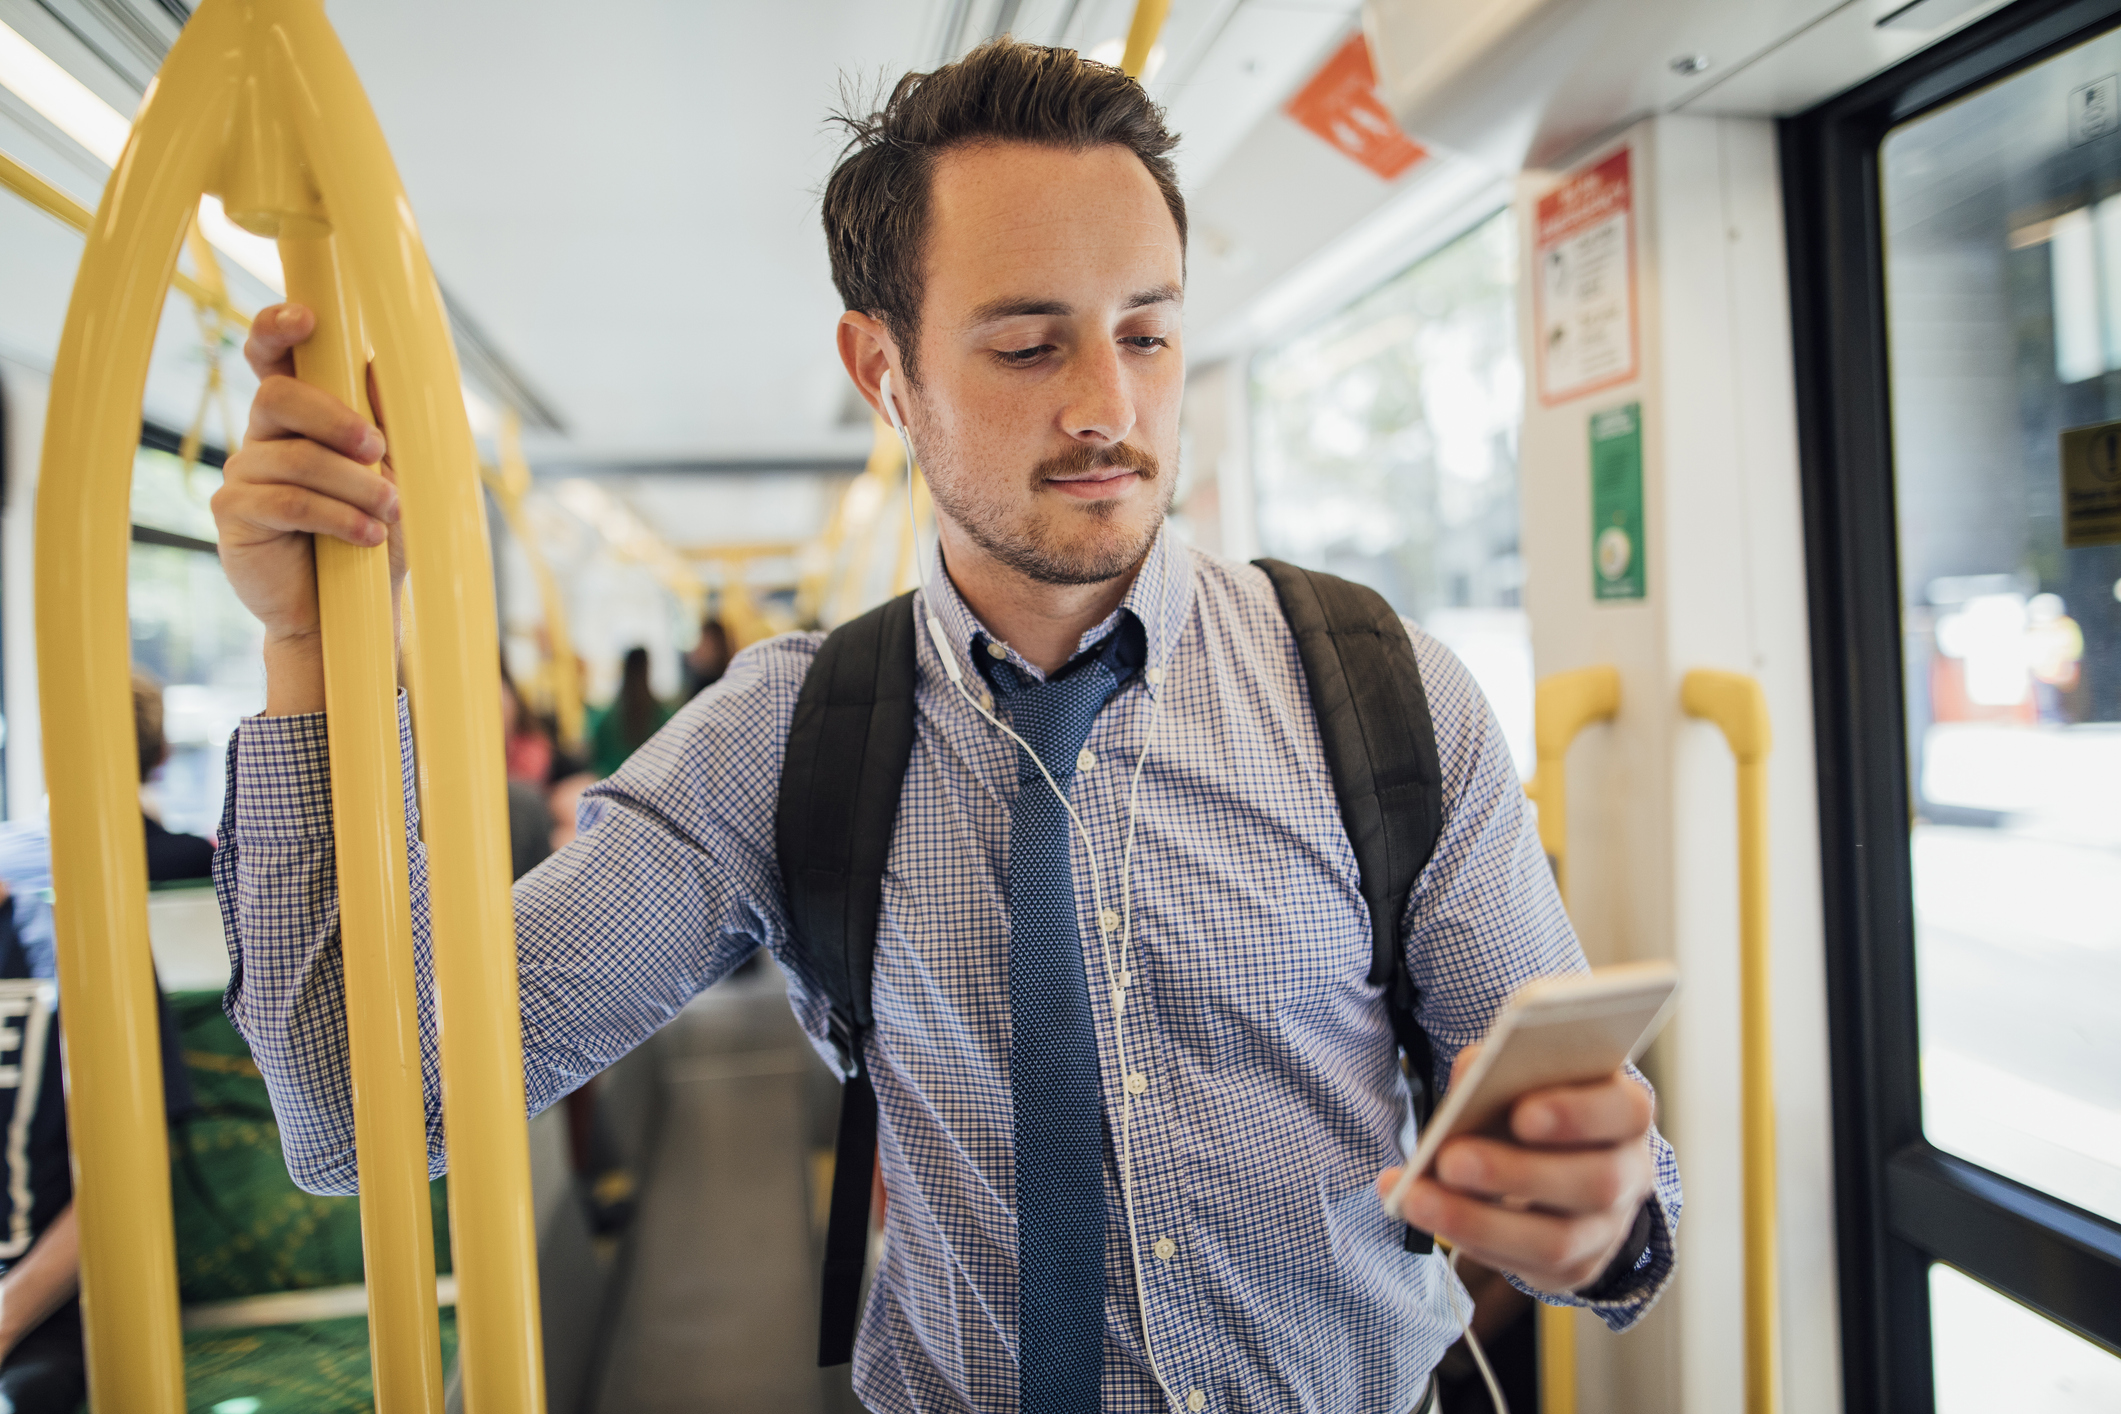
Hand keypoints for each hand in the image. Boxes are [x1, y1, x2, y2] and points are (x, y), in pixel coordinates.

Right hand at [210, 303, 401, 712]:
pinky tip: (366, 536)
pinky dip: (336, 516)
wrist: (353, 612)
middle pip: (278, 396)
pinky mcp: (235, 516)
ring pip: (292, 455)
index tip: (308, 319)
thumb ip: (384, 421)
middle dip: (336, 419)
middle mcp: (263, 437)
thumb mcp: (395, 474)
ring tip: (386, 513)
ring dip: (352, 483)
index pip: (272, 358)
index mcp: (299, 417)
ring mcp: (243, 474)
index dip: (277, 329)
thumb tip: (377, 363)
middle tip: (379, 450)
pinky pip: (284, 501)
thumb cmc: (374, 536)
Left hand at [1375, 1046, 1655, 1294]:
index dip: (1577, 1113)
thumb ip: (1498, 1069)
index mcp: (1624, 1112)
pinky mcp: (1576, 1267)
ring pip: (1557, 1240)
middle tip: (1451, 1159)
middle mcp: (1629, 1174)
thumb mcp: (1521, 1079)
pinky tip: (1428, 1216)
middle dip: (1517, 1173)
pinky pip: (1527, 1266)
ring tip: (1417, 1199)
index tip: (1520, 1114)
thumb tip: (1468, 1075)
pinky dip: (1471, 1241)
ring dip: (1479, 1221)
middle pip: (1595, 1182)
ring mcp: (1607, 1229)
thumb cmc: (1533, 1106)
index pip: (1624, 1111)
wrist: (1555, 1165)